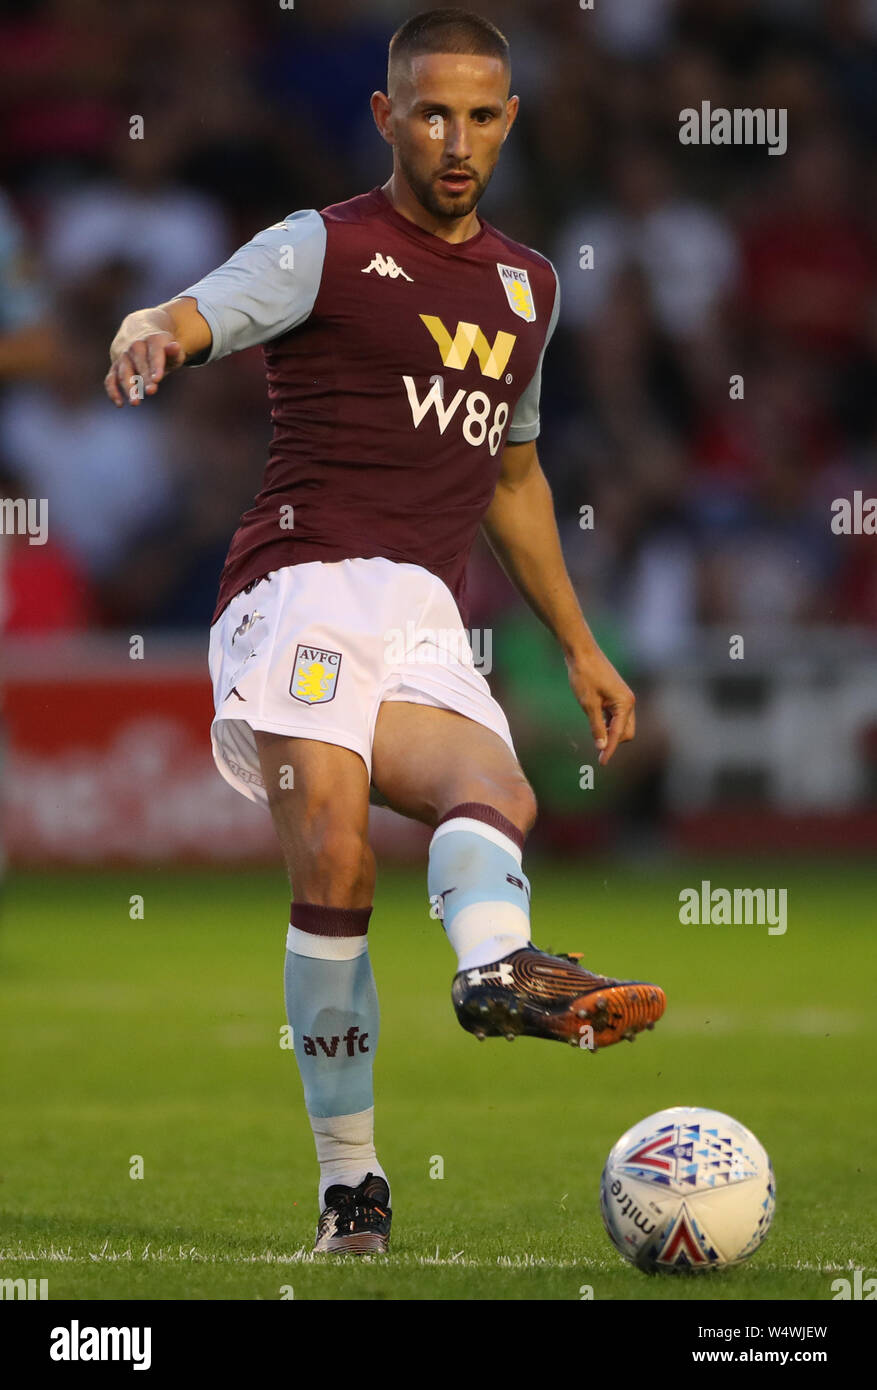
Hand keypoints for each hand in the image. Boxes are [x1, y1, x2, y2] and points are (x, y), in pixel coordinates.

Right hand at [104, 330, 186, 406]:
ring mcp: (124, 357)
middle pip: (139, 363)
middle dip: (144, 378)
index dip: (155, 367)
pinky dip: (113, 391)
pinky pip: (111, 379)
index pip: (154, 354)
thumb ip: (175, 353)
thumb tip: (175, 346)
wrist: (143, 343)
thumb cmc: (163, 353)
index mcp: (152, 341)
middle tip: (151, 391)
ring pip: (124, 372)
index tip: (157, 379)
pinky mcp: (115, 368)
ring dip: (128, 387)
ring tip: (135, 402)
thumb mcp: (173, 353)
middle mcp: (135, 347)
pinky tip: (120, 404)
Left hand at [566, 645, 635, 765]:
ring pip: (622, 725)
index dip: (609, 749)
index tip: (602, 763)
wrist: (581, 653)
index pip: (618, 734)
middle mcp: (628, 702)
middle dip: (614, 742)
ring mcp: (624, 698)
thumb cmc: (584, 676)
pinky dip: (609, 724)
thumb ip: (596, 726)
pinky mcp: (617, 696)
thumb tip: (601, 747)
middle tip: (598, 751)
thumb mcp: (588, 704)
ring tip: (596, 740)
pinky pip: (616, 716)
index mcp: (625, 704)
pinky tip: (597, 726)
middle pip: (626, 732)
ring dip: (611, 733)